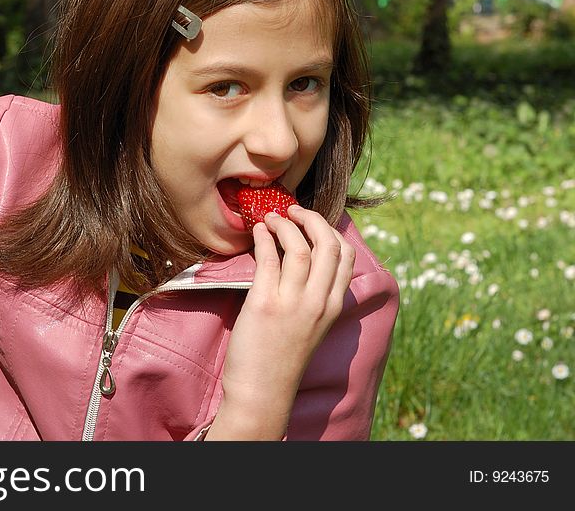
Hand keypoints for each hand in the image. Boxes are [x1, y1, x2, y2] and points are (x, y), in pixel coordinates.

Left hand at [207, 205, 355, 439]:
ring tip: (270, 218)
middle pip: (328, 244)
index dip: (331, 230)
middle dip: (311, 219)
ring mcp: (293, 303)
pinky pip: (269, 258)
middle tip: (292, 210)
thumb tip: (301, 262)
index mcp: (332, 306)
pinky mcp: (265, 304)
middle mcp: (318, 302)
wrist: (262, 392)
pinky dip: (263, 238)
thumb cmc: (281, 359)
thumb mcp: (311, 326)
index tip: (312, 222)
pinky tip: (256, 232)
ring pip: (300, 247)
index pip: (346, 256)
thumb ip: (313, 297)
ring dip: (284, 224)